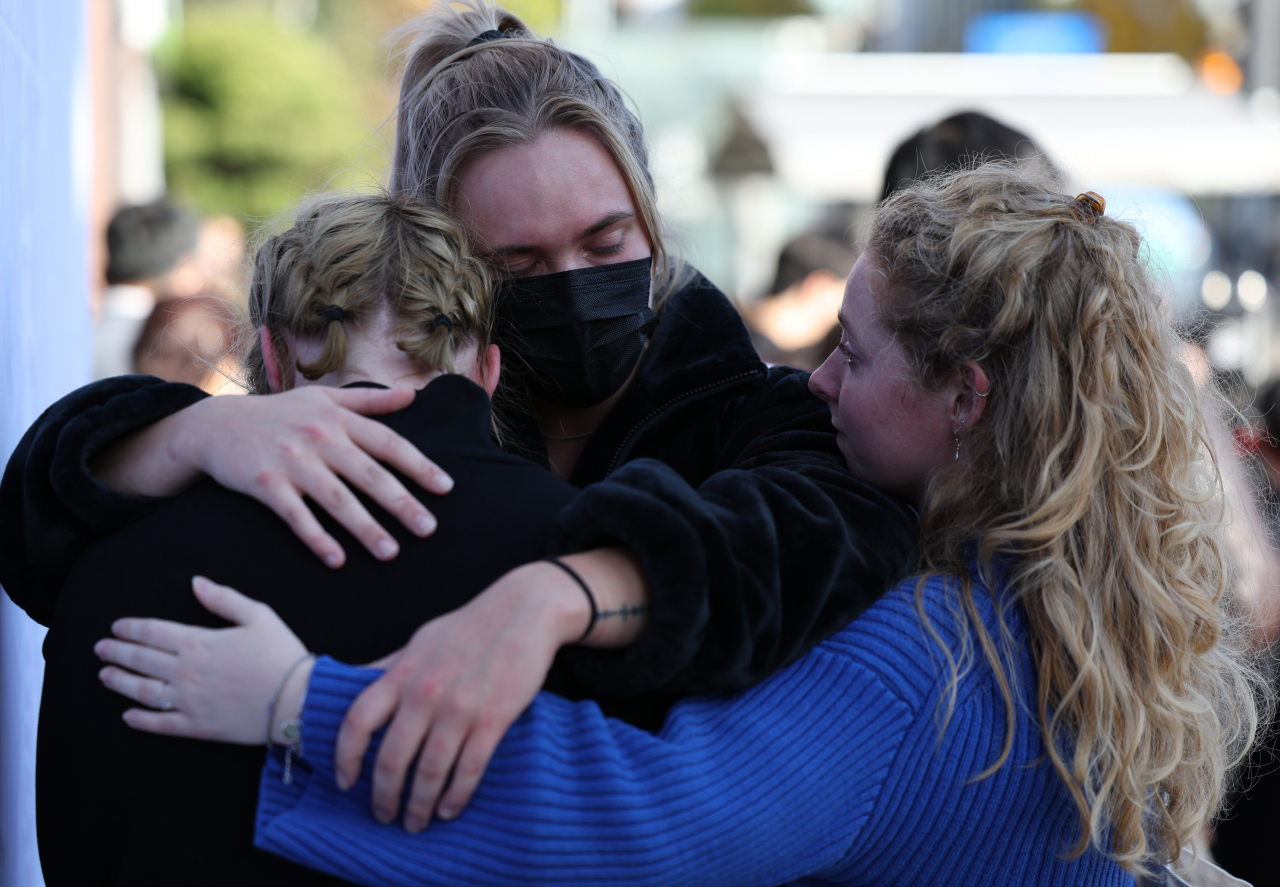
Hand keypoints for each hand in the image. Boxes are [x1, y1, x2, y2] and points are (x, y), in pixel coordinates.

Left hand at [95, 577, 309, 743]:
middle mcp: (185, 671)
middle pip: (140, 659)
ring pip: (142, 691)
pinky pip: (160, 723)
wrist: (296, 698)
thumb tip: (197, 583)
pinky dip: (140, 720)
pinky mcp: (197, 725)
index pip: (153, 632)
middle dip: (117, 652)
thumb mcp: (258, 615)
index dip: (131, 628)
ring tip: (105, 676)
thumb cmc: (281, 654)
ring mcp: (188, 701)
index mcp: (198, 642)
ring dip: (120, 682)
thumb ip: (224, 599)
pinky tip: (128, 715)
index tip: (117, 627)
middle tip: (102, 649)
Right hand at [96, 386, 453, 566]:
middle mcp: (319, 437)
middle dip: (401, 504)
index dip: (419, 465)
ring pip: (336, 499)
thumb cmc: (277, 414)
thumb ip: (370, 402)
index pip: (388, 443)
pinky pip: (295, 515)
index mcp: (338, 419)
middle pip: (369, 475)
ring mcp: (291, 460)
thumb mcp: (323, 400)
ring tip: (391, 553)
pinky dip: (316, 537)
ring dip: (365, 528)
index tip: (445, 488)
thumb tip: (413, 395)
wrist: (214, 426)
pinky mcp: (264, 482)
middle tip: (429, 529)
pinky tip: (337, 560)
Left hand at [334, 561, 587, 831]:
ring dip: (418, 804)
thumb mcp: (420, 641)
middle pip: (391, 758)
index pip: (358, 721)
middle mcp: (425, 692)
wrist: (526, 610)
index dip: (346, 757)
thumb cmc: (470, 626)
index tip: (345, 781)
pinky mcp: (494, 718)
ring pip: (429, 771)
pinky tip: (448, 810)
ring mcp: (460, 707)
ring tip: (415, 822)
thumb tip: (352, 685)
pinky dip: (456, 796)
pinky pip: (469, 768)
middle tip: (383, 815)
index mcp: (402, 673)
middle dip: (383, 795)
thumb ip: (388, 668)